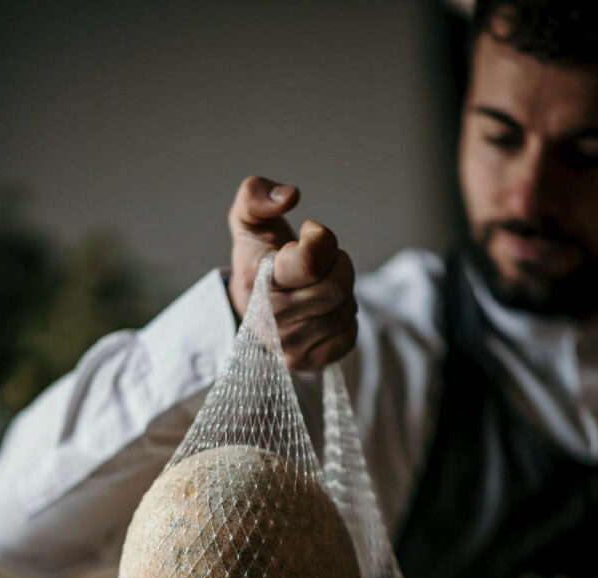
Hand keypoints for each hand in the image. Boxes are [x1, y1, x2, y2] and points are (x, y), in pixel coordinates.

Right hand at [227, 175, 357, 371]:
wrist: (248, 304)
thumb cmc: (257, 256)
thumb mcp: (249, 218)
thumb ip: (257, 195)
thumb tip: (289, 196)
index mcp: (258, 281)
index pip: (311, 259)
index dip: (322, 239)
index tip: (311, 232)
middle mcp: (271, 319)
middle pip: (338, 285)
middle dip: (337, 264)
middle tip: (320, 262)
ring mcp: (289, 346)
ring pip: (346, 309)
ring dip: (341, 292)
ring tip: (317, 286)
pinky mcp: (306, 363)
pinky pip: (349, 335)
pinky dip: (343, 318)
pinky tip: (322, 310)